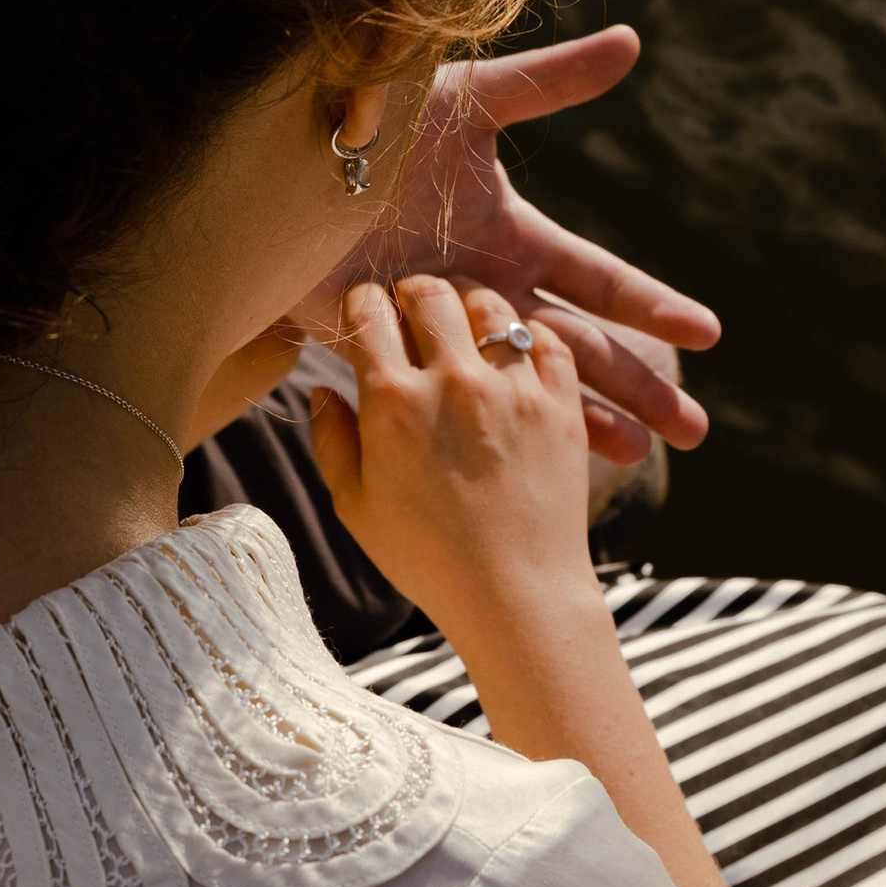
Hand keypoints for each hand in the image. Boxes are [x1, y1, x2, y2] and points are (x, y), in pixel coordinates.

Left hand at [294, 29, 716, 466]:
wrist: (280, 163)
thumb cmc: (375, 121)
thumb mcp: (467, 101)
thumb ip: (547, 82)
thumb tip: (633, 43)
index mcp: (512, 235)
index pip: (600, 280)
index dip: (653, 307)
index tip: (708, 335)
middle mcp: (488, 287)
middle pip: (580, 347)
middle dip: (640, 387)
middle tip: (695, 430)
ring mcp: (444, 328)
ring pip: (529, 386)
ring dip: (587, 420)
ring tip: (641, 460)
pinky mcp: (393, 352)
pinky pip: (456, 403)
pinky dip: (495, 431)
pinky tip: (526, 459)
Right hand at [305, 275, 604, 649]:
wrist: (515, 596)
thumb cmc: (426, 559)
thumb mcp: (355, 506)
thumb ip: (332, 439)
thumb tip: (324, 388)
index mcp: (392, 401)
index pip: (368, 310)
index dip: (361, 305)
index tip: (366, 317)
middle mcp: (453, 381)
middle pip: (429, 290)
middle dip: (413, 292)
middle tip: (414, 313)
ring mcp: (513, 388)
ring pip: (490, 304)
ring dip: (470, 307)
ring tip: (466, 330)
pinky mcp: (561, 404)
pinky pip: (548, 340)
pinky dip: (528, 337)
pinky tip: (514, 357)